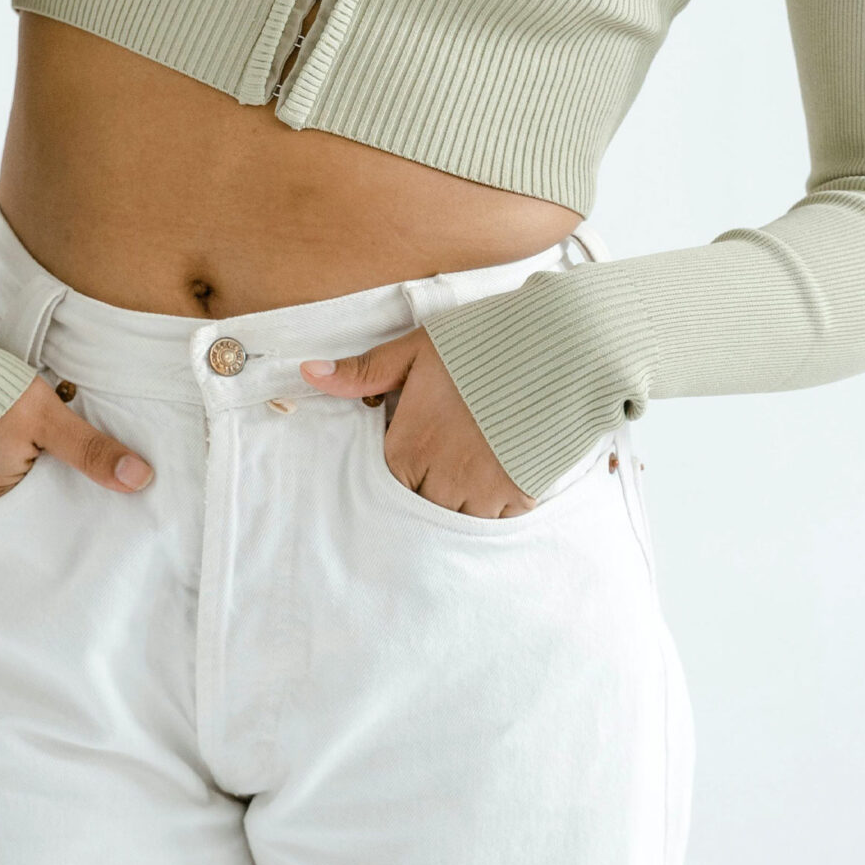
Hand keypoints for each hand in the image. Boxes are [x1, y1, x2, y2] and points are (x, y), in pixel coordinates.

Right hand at [0, 372, 153, 504]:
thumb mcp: (47, 417)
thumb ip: (91, 450)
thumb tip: (141, 481)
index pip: (39, 498)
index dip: (58, 478)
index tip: (71, 458)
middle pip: (11, 484)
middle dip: (28, 464)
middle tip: (41, 435)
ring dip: (0, 450)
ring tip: (10, 424)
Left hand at [302, 328, 528, 517]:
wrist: (557, 348)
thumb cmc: (481, 343)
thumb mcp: (417, 349)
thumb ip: (364, 371)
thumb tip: (307, 373)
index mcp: (410, 446)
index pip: (388, 485)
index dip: (400, 471)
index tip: (415, 454)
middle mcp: (441, 478)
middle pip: (421, 506)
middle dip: (428, 490)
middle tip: (442, 464)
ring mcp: (483, 491)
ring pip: (457, 519)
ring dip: (459, 502)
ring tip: (469, 472)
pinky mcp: (521, 495)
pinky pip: (497, 521)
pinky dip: (494, 508)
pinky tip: (498, 478)